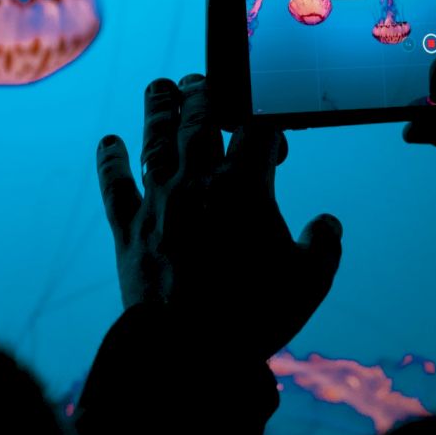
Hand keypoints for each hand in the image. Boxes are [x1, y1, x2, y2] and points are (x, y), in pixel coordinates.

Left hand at [95, 74, 342, 358]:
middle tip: (203, 83)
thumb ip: (324, 246)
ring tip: (159, 87)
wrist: (187, 350)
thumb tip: (327, 224)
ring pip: (155, 139)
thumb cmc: (253, 315)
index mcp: (244, 188)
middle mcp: (196, 182)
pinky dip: (111, 161)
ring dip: (157, 108)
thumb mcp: (309, 283)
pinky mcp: (128, 229)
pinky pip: (115, 185)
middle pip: (199, 118)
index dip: (269, 130)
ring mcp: (158, 202)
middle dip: (204, 94)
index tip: (274, 144)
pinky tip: (109, 142)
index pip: (258, 132)